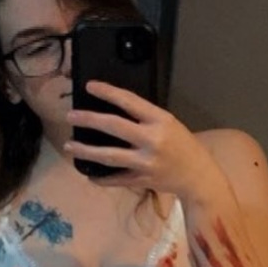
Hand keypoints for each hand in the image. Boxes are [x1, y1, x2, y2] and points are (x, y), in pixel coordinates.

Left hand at [65, 80, 218, 200]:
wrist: (198, 176)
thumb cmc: (183, 145)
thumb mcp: (168, 124)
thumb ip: (144, 118)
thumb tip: (114, 110)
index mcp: (160, 121)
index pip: (129, 101)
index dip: (107, 92)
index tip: (90, 86)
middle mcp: (152, 140)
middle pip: (114, 127)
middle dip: (89, 120)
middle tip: (71, 116)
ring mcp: (145, 163)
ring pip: (109, 156)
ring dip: (86, 151)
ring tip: (69, 146)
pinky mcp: (142, 180)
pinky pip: (115, 179)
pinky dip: (101, 177)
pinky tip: (88, 173)